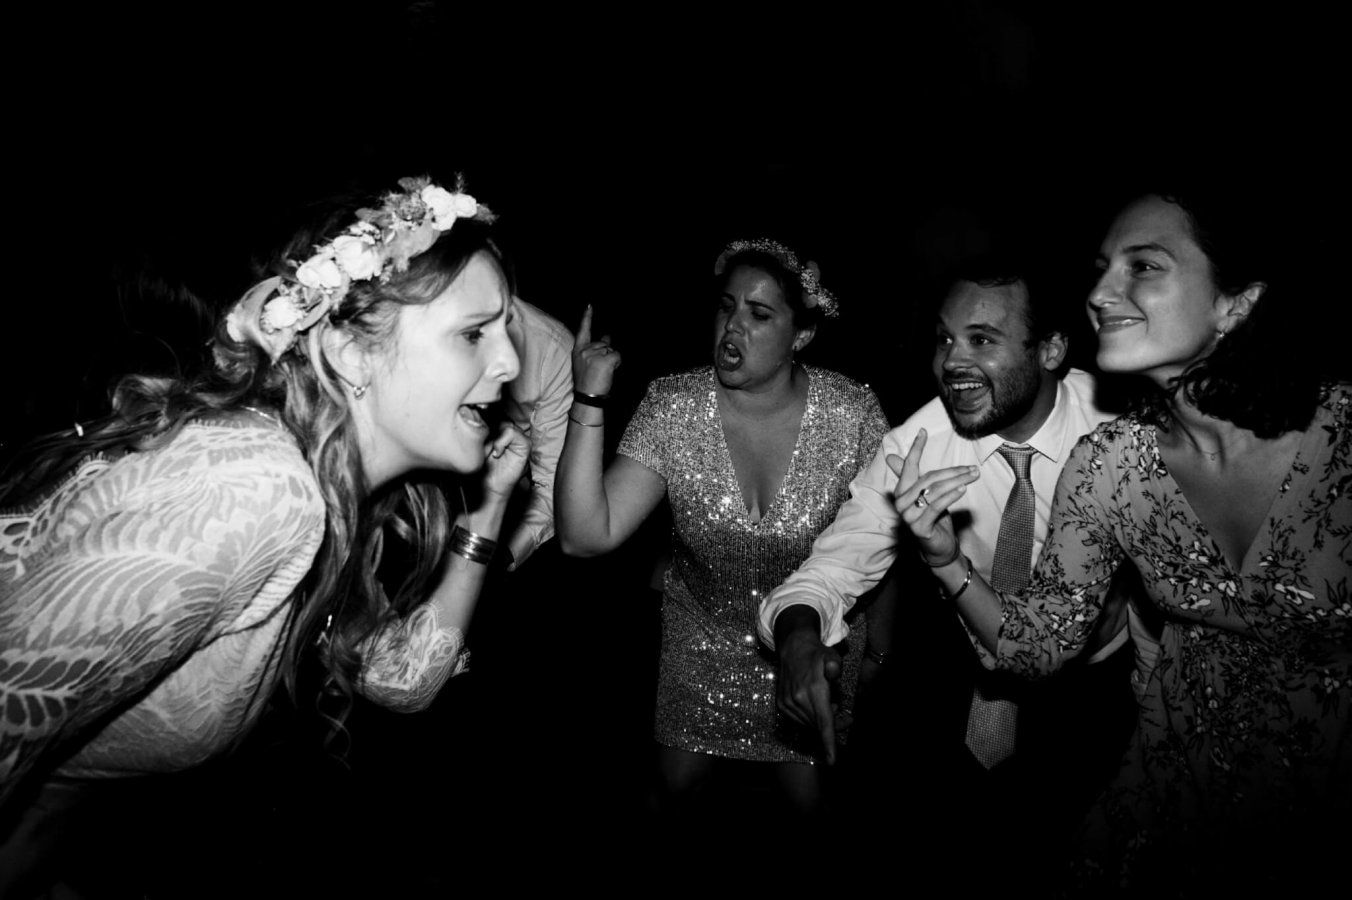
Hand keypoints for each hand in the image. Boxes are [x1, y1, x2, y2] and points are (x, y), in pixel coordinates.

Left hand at [481, 422, 529, 499]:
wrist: (490, 485)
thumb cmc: (484, 467)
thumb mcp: (479, 445)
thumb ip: (483, 431)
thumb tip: (479, 417)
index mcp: (501, 430)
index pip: (495, 415)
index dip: (485, 420)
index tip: (478, 436)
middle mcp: (511, 432)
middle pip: (500, 418)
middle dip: (490, 432)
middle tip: (485, 448)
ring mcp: (520, 438)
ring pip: (506, 424)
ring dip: (495, 439)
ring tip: (492, 452)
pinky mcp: (525, 445)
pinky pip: (512, 433)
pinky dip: (501, 442)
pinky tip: (497, 454)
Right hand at [572, 304, 620, 396]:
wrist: (587, 396)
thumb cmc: (587, 381)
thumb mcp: (586, 363)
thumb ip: (595, 349)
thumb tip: (607, 336)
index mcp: (578, 350)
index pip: (583, 330)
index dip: (587, 318)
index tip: (589, 306)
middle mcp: (585, 350)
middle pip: (604, 344)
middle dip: (607, 354)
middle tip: (600, 369)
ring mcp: (595, 354)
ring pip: (612, 350)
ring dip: (612, 360)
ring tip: (603, 372)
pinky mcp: (604, 360)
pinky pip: (617, 356)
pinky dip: (617, 364)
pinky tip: (609, 372)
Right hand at [776, 614, 842, 764]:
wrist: (792, 648)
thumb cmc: (816, 655)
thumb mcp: (831, 657)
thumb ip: (835, 667)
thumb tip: (834, 674)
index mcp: (813, 691)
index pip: (823, 722)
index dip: (828, 743)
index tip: (831, 761)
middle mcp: (798, 700)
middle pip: (819, 726)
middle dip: (834, 726)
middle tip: (846, 717)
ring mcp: (787, 704)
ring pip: (809, 725)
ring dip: (821, 721)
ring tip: (828, 704)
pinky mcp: (781, 705)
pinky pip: (799, 721)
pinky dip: (810, 718)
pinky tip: (814, 705)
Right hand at [886, 428, 978, 566]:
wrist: (937, 548)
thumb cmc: (933, 518)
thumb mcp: (926, 495)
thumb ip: (914, 476)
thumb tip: (891, 457)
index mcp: (902, 491)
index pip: (909, 466)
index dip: (916, 448)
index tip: (923, 431)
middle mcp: (901, 502)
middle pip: (928, 479)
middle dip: (953, 471)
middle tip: (973, 468)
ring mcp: (908, 516)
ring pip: (934, 491)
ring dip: (957, 481)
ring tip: (973, 476)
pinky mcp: (919, 527)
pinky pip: (936, 506)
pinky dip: (951, 496)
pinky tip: (962, 488)